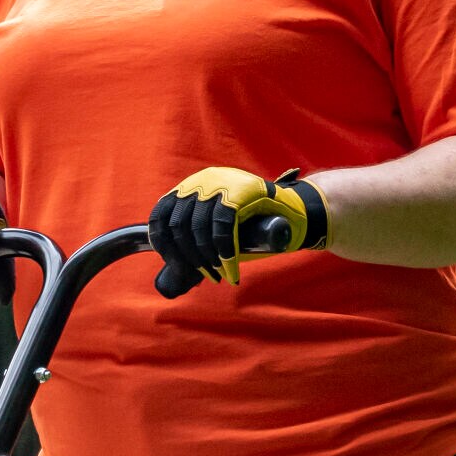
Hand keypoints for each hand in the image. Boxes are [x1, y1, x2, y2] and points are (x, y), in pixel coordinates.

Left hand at [148, 167, 327, 293]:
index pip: (161, 214)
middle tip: (205, 276)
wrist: (295, 213)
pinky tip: (231, 271)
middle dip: (189, 257)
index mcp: (191, 187)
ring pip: (199, 228)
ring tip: (219, 275)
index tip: (176, 265)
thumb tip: (173, 274)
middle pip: (178, 224)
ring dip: (207, 259)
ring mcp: (222, 182)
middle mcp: (202, 180)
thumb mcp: (217, 229)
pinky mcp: (241, 190)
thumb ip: (196, 241)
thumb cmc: (253, 227)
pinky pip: (223, 228)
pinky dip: (225, 254)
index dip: (163, 244)